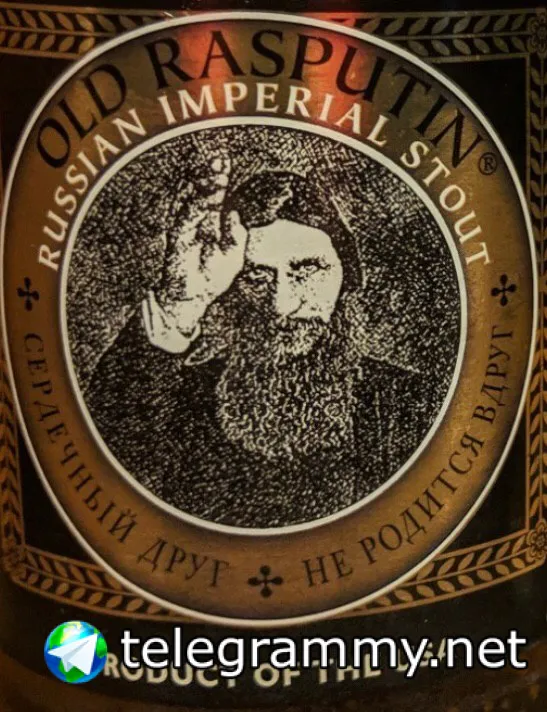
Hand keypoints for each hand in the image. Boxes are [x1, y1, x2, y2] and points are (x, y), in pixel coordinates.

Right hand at [155, 155, 246, 334]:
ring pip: (191, 201)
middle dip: (210, 175)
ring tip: (217, 175)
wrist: (192, 300)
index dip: (218, 177)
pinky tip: (207, 200)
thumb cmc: (211, 279)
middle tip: (220, 160)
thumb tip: (234, 213)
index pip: (213, 194)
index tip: (224, 161)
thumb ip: (236, 236)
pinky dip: (196, 209)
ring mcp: (184, 229)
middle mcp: (195, 221)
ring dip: (203, 187)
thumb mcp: (234, 256)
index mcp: (208, 222)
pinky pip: (185, 221)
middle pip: (200, 192)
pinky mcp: (177, 240)